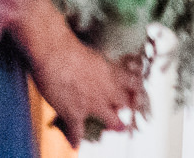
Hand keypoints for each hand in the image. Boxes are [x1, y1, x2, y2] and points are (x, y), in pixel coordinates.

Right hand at [23, 14, 141, 143]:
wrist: (55, 54)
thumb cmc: (72, 48)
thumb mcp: (95, 55)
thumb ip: (102, 65)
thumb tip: (100, 67)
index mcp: (114, 73)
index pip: (134, 84)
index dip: (137, 89)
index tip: (138, 92)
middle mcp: (108, 90)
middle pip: (127, 104)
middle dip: (128, 108)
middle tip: (129, 110)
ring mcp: (93, 104)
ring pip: (112, 120)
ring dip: (115, 125)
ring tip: (118, 128)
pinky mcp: (74, 114)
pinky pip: (77, 132)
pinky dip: (75, 139)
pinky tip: (75, 145)